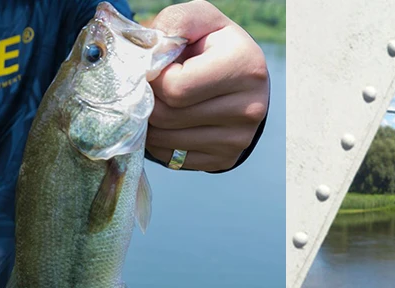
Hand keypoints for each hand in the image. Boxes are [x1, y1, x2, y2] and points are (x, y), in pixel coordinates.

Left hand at [146, 1, 268, 170]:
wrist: (245, 84)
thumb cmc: (216, 47)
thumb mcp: (201, 20)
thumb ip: (175, 23)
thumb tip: (150, 55)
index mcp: (244, 67)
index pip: (176, 87)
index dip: (153, 79)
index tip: (154, 69)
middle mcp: (248, 108)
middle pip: (168, 116)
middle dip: (147, 101)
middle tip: (146, 88)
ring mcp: (237, 140)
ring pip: (166, 140)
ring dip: (149, 123)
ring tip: (153, 104)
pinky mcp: (225, 160)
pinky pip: (174, 159)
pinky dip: (158, 143)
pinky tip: (163, 125)